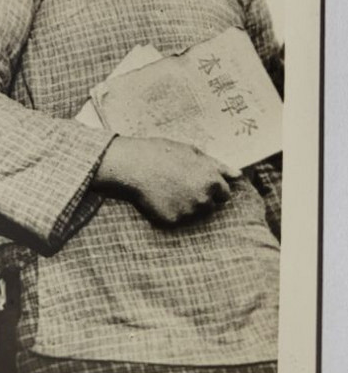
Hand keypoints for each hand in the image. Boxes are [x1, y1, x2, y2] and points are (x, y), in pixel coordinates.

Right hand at [97, 136, 240, 225]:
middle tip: (180, 186)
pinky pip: (176, 219)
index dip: (212, 188)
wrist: (133, 164)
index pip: (224, 194)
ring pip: (193, 214)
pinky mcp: (172, 220)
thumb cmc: (163, 153)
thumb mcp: (192, 152)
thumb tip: (238, 175)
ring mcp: (188, 211)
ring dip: (185, 206)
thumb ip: (218, 166)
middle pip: (210, 206)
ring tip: (167, 189)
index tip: (197, 182)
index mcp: (212, 180)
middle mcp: (204, 198)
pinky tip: (159, 198)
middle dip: (200, 198)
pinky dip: (169, 211)